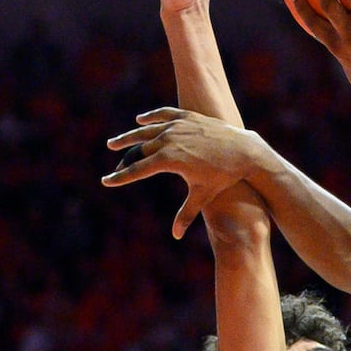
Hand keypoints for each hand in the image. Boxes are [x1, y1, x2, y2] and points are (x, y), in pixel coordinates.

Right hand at [101, 108, 268, 238]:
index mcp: (169, 159)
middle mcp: (169, 140)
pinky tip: (140, 120)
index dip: (121, 177)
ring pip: (147, 131)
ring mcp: (178, 126)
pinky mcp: (188, 117)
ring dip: (130, 137)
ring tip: (115, 143)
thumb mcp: (202, 195)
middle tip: (114, 165)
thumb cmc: (223, 176)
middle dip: (124, 158)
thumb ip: (186, 214)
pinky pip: (164, 115)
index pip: (137, 170)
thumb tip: (177, 236)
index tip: (106, 182)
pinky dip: (151, 118)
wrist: (244, 150)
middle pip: (138, 149)